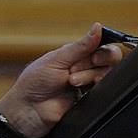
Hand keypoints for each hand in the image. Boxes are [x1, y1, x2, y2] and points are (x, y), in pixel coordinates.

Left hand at [0, 22, 122, 137]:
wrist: (29, 110)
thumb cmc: (34, 83)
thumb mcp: (56, 59)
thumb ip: (80, 46)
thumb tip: (98, 26)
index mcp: (74, 53)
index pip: (100, 44)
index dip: (101, 47)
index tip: (93, 54)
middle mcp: (84, 66)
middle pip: (109, 57)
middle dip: (95, 61)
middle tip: (76, 68)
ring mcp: (88, 83)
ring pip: (107, 73)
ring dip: (89, 76)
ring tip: (71, 82)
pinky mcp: (90, 98)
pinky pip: (104, 90)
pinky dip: (95, 88)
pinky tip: (81, 90)